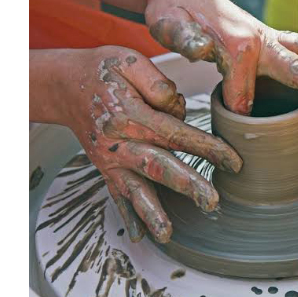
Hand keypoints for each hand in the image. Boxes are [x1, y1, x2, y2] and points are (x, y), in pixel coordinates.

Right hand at [31, 46, 241, 242]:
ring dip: (151, 212)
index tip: (234, 161)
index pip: (176, 133)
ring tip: (166, 234)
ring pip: (134, 188)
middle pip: (159, 166)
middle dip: (187, 184)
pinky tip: (139, 235)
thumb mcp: (129, 61)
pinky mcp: (105, 168)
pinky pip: (117, 194)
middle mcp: (120, 141)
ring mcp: (111, 159)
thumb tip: (179, 107)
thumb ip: (157, 83)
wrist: (64, 85)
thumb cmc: (102, 70)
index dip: (207, 148)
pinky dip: (127, 215)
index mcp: (131, 114)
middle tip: (211, 201)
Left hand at [145, 0, 297, 114]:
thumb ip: (191, 43)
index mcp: (241, 42)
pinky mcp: (268, 38)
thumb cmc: (169, 6)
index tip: (225, 108)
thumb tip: (214, 69)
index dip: (237, 99)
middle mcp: (263, 38)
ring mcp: (269, 37)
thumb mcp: (170, 25)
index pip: (248, 84)